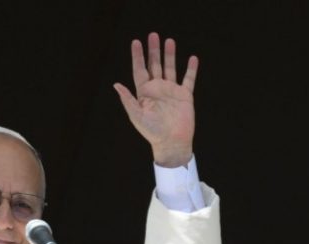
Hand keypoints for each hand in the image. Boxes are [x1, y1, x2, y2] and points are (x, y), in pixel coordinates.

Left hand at [113, 32, 197, 166]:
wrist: (172, 142)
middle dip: (153, 51)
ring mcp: (171, 92)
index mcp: (144, 93)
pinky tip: (192, 59)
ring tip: (169, 41)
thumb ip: (127, 99)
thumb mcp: (137, 116)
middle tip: (153, 35)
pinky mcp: (185, 96)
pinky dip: (191, 69)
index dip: (137, 56)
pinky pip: (189, 79)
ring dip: (170, 55)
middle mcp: (157, 90)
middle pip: (154, 65)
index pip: (139, 70)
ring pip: (170, 68)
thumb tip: (116, 85)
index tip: (136, 42)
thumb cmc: (152, 132)